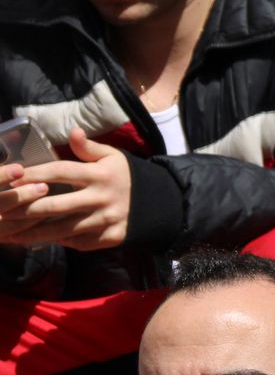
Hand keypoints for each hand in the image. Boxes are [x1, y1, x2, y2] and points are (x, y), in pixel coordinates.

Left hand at [0, 130, 132, 250]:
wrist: (159, 204)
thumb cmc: (126, 177)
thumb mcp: (113, 157)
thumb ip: (89, 147)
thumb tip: (73, 132)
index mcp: (99, 175)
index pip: (60, 172)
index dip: (33, 175)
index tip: (11, 178)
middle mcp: (101, 198)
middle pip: (56, 205)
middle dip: (25, 209)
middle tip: (1, 212)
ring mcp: (106, 220)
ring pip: (63, 229)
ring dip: (34, 233)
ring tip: (10, 234)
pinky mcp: (110, 237)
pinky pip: (79, 242)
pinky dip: (58, 242)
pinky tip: (39, 241)